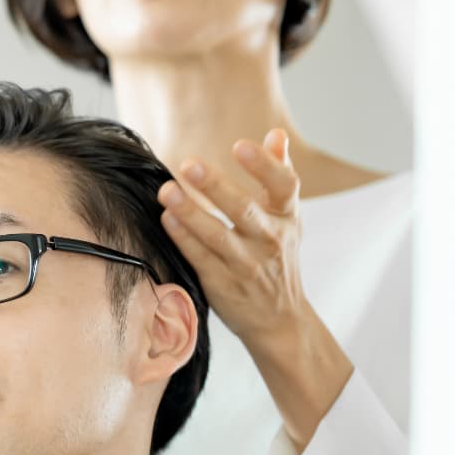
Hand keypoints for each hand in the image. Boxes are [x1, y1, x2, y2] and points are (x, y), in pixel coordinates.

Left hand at [157, 129, 311, 345]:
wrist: (280, 319)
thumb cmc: (278, 257)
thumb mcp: (287, 217)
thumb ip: (279, 174)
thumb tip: (276, 134)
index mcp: (287, 218)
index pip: (285, 187)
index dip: (265, 166)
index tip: (240, 146)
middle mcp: (270, 240)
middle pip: (245, 210)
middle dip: (216, 188)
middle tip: (188, 164)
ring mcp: (247, 265)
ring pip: (218, 237)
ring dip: (190, 213)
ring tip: (166, 191)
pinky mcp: (222, 284)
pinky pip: (200, 258)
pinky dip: (183, 239)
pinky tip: (166, 219)